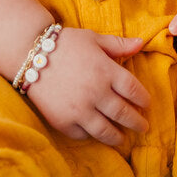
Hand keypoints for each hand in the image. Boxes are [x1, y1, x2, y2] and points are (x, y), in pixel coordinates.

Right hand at [25, 29, 149, 148]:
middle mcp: (96, 93)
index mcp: (106, 71)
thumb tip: (141, 43)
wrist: (29, 53)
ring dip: (118, 136)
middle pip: (124, 114)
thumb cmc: (65, 43)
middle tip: (143, 127)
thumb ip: (118, 44)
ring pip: (107, 131)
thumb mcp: (93, 38)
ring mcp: (80, 110)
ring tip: (123, 137)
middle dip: (137, 122)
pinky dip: (92, 136)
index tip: (147, 104)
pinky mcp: (64, 122)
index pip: (133, 90)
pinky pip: (84, 135)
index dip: (143, 99)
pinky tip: (97, 134)